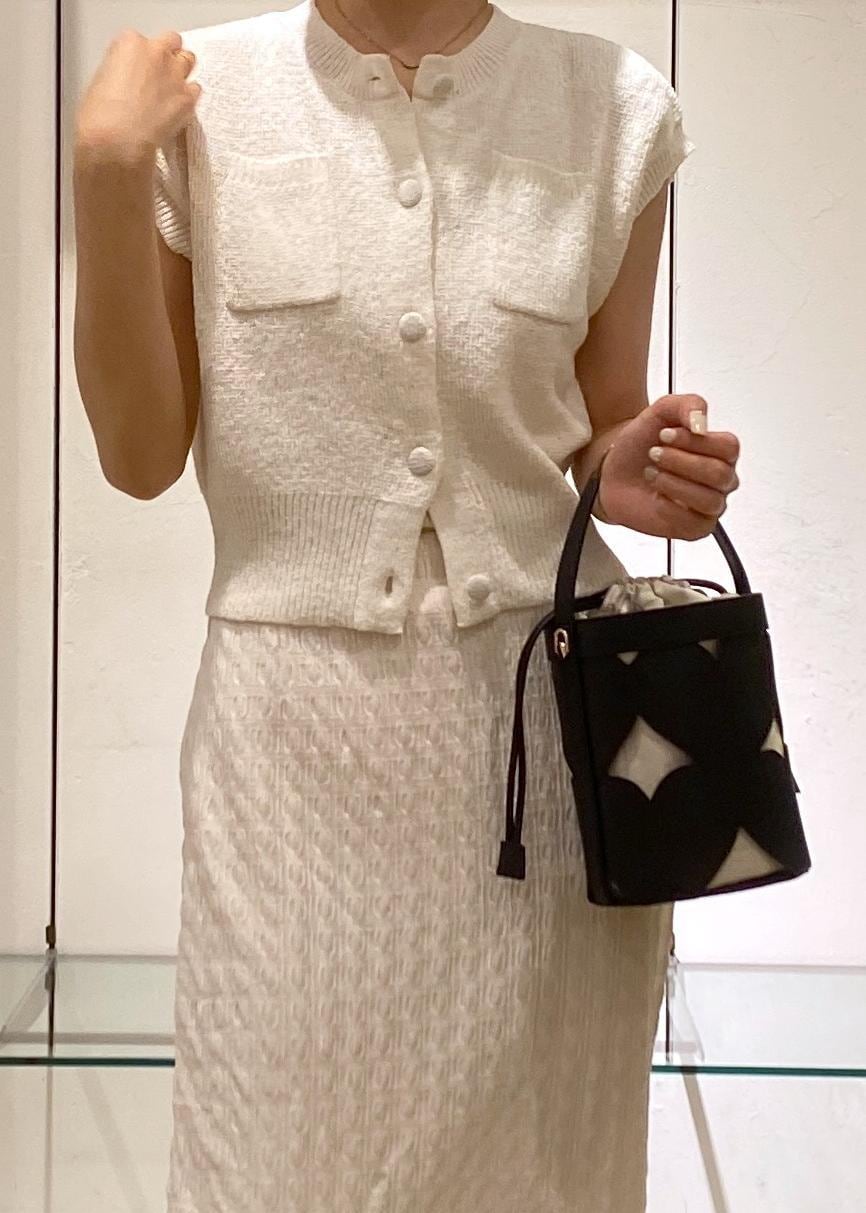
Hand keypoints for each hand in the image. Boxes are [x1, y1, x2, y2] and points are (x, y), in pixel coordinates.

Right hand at [75, 28, 200, 164]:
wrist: (118, 142)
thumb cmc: (101, 115)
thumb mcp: (102, 79)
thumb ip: (121, 70)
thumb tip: (128, 79)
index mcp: (130, 43)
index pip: (139, 40)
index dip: (139, 56)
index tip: (136, 69)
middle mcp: (156, 53)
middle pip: (171, 41)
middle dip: (167, 53)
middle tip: (159, 72)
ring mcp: (175, 75)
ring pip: (188, 60)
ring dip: (181, 70)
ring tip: (172, 88)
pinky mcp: (188, 99)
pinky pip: (195, 90)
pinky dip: (189, 96)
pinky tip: (178, 107)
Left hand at [596, 395, 740, 539]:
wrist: (612, 468)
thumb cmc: (641, 443)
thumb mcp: (663, 410)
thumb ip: (689, 405)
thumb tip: (702, 423)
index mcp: (721, 450)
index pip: (728, 448)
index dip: (695, 441)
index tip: (665, 434)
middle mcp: (721, 479)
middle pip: (719, 474)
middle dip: (679, 462)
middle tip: (654, 454)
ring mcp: (709, 504)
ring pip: (708, 499)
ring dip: (673, 483)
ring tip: (652, 473)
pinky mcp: (694, 528)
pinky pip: (695, 524)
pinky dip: (670, 508)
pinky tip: (656, 496)